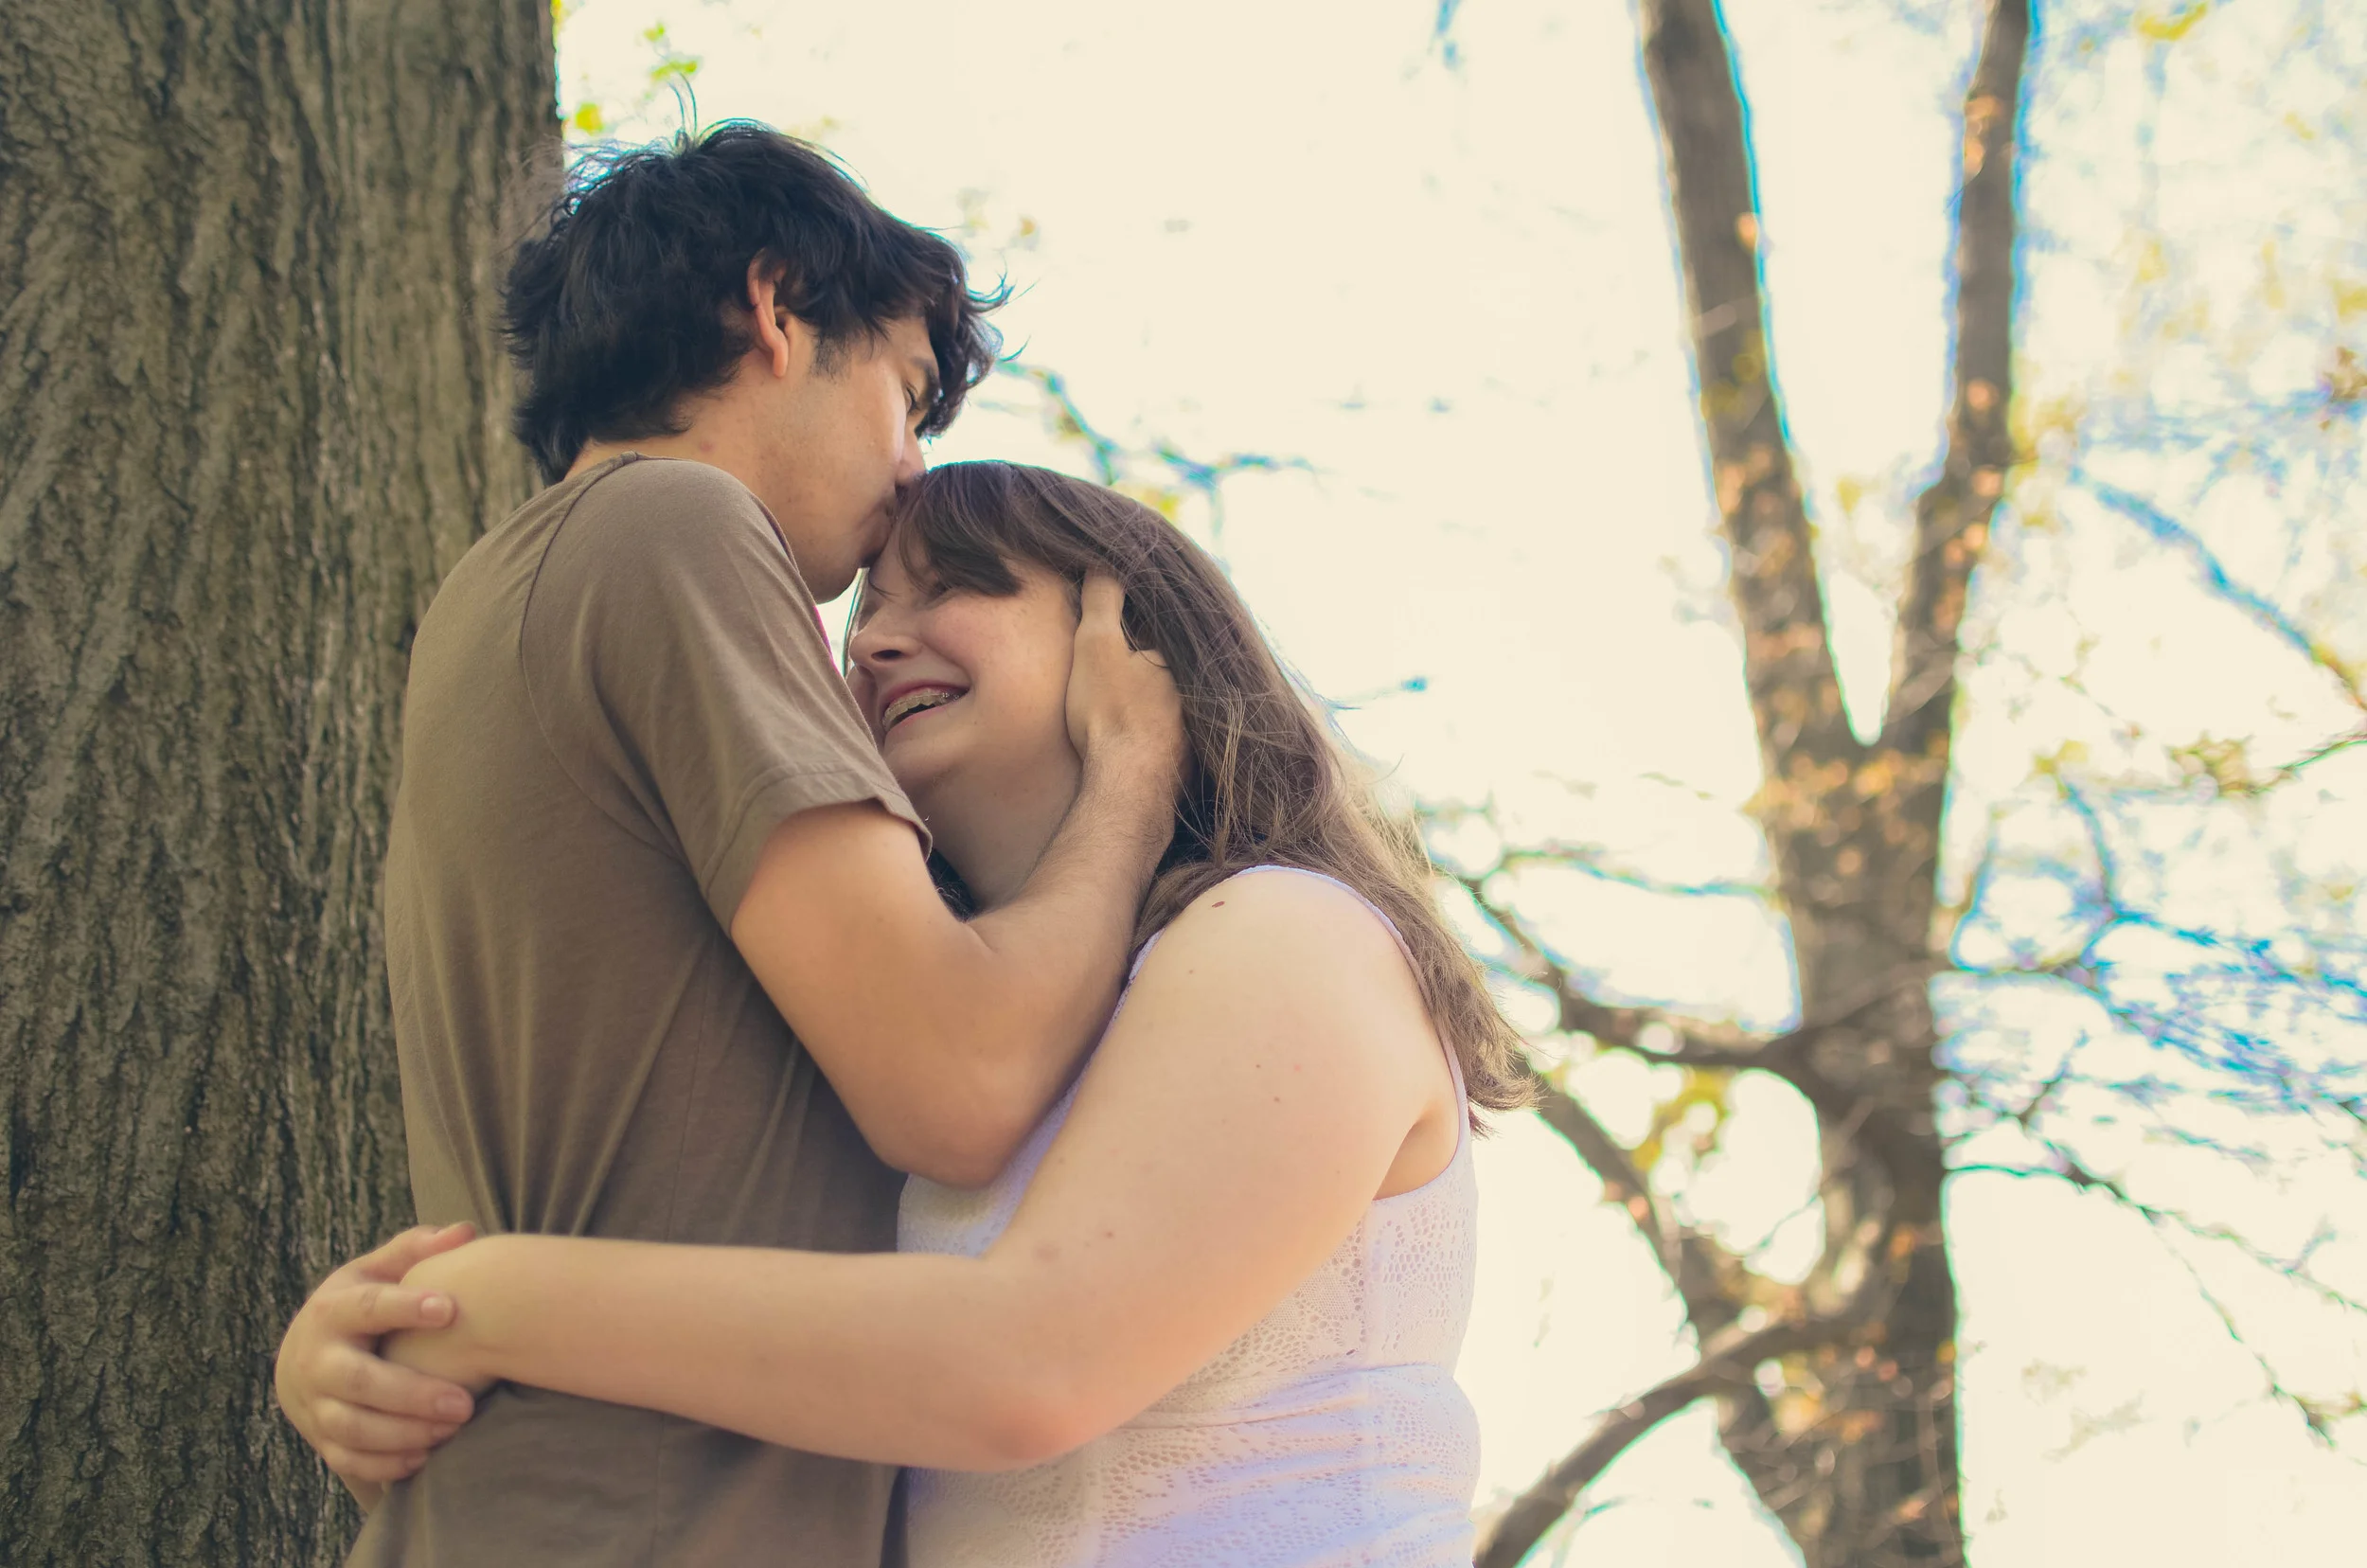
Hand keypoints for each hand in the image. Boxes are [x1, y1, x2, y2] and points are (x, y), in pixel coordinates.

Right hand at [275, 1224, 480, 1500]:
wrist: (303, 1356)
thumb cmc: (358, 1304)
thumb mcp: (376, 1271)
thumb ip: (415, 1251)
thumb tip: (464, 1231)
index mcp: (333, 1311)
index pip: (366, 1307)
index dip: (405, 1308)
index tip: (449, 1308)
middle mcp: (316, 1359)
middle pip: (359, 1381)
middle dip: (412, 1395)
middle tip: (465, 1403)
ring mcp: (314, 1403)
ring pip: (353, 1427)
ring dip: (404, 1434)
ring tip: (454, 1429)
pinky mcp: (320, 1439)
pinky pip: (348, 1459)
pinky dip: (384, 1463)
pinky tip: (426, 1456)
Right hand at [1064, 572, 1186, 803]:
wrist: (1128, 787)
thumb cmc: (1110, 713)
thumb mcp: (1097, 646)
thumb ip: (1102, 601)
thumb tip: (1105, 561)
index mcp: (1178, 661)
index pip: (1162, 633)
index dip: (1139, 631)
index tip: (1123, 631)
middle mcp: (1197, 694)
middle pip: (1172, 673)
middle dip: (1155, 670)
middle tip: (1127, 673)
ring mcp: (1196, 733)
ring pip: (1177, 708)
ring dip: (1161, 705)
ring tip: (1135, 704)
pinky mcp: (1189, 767)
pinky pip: (1175, 741)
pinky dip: (1161, 737)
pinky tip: (1144, 742)